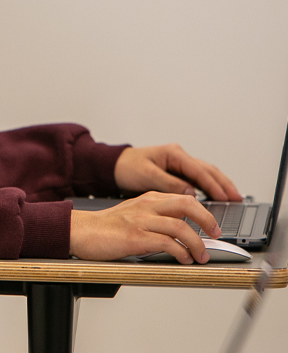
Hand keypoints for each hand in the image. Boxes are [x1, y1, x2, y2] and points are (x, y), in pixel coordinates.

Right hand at [70, 191, 221, 263]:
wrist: (81, 231)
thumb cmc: (105, 227)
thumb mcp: (133, 214)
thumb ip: (154, 217)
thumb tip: (179, 233)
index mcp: (147, 199)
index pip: (183, 198)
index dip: (203, 212)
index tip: (211, 226)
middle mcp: (146, 206)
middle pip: (187, 205)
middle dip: (207, 221)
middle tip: (215, 235)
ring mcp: (141, 220)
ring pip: (180, 226)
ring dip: (196, 243)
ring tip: (200, 256)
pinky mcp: (135, 237)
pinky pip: (167, 243)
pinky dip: (180, 252)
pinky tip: (182, 259)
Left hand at [114, 143, 240, 200]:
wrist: (113, 166)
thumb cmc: (126, 167)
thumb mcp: (147, 175)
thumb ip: (169, 184)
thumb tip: (190, 193)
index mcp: (173, 154)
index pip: (199, 170)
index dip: (214, 185)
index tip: (226, 196)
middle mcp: (178, 157)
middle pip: (207, 170)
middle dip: (224, 184)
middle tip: (238, 198)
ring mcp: (178, 164)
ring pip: (205, 174)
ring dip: (218, 186)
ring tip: (232, 198)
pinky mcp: (176, 173)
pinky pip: (197, 180)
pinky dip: (208, 188)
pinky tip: (215, 198)